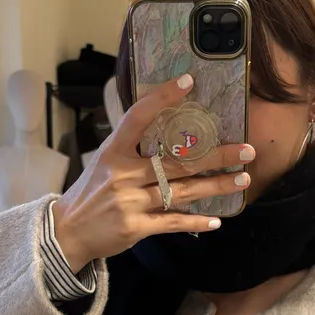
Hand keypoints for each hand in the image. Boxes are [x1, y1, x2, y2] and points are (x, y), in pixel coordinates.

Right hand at [51, 74, 255, 271]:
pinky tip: (216, 220)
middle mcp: (123, 175)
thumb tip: (166, 126)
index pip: (139, 117)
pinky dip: (195, 222)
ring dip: (216, 186)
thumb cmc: (91, 193)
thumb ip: (131, 147)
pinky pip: (172, 223)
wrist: (67, 232)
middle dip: (216, 155)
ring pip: (182, 192)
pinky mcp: (136, 228)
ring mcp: (130, 202)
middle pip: (177, 161)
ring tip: (243, 179)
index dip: (162, 98)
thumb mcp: (104, 162)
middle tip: (247, 149)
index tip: (188, 82)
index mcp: (113, 151)